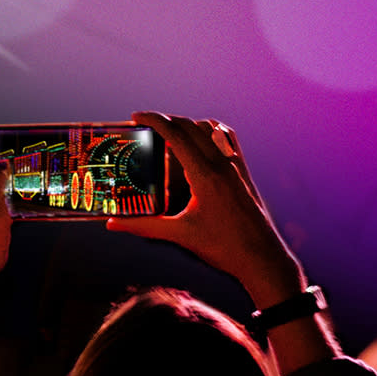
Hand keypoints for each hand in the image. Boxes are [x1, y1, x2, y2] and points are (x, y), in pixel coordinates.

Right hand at [108, 112, 302, 305]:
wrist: (263, 259)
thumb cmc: (224, 248)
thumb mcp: (179, 235)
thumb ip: (143, 226)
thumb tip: (113, 225)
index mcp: (205, 176)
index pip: (176, 135)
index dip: (154, 120)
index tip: (136, 116)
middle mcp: (222, 166)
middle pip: (191, 127)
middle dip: (166, 120)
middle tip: (145, 125)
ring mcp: (236, 168)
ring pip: (211, 129)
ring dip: (188, 124)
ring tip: (170, 132)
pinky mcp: (244, 174)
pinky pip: (229, 140)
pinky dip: (212, 132)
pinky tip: (201, 140)